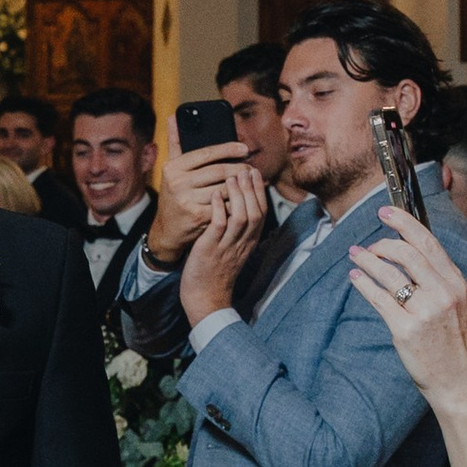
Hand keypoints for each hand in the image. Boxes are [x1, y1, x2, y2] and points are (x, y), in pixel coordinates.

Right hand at [146, 129, 257, 261]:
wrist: (168, 229)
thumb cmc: (174, 194)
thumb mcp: (171, 169)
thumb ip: (175, 143)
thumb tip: (174, 115)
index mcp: (173, 167)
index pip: (205, 153)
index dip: (227, 149)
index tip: (244, 149)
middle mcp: (178, 183)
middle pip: (218, 171)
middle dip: (239, 168)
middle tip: (251, 167)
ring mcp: (188, 201)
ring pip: (224, 188)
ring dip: (241, 185)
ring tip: (251, 180)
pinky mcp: (199, 217)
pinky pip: (226, 205)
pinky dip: (237, 201)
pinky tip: (245, 197)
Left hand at [179, 170, 266, 322]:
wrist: (205, 298)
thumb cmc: (215, 272)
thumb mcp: (232, 250)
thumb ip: (235, 230)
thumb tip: (235, 207)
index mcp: (249, 243)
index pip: (261, 213)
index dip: (259, 192)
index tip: (254, 173)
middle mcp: (242, 244)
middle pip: (255, 212)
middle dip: (252, 189)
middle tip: (246, 168)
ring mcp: (227, 247)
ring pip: (241, 218)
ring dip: (238, 195)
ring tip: (232, 176)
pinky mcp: (211, 250)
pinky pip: (219, 227)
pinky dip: (219, 209)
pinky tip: (215, 195)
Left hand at [346, 204, 466, 398]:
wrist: (458, 381)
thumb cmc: (453, 342)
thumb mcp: (455, 304)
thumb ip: (436, 278)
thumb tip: (407, 251)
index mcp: (455, 283)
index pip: (428, 243)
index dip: (404, 223)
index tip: (386, 212)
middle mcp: (443, 294)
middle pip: (406, 253)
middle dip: (382, 243)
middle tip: (368, 244)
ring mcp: (425, 312)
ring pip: (389, 273)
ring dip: (368, 260)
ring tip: (356, 255)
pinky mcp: (406, 330)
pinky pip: (379, 298)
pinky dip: (363, 284)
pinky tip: (356, 278)